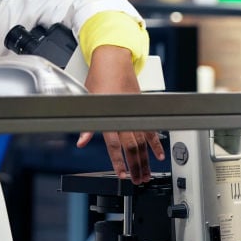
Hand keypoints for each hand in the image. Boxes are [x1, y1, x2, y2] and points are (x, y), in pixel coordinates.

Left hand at [79, 45, 165, 183]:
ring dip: (146, 159)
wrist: (114, 60)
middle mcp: (125, 115)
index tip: (122, 175)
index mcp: (110, 115)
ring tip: (147, 174)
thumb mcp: (88, 101)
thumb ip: (88, 125)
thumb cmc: (99, 77)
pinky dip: (156, 143)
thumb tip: (81, 140)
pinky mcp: (142, 109)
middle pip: (132, 147)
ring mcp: (136, 112)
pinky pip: (151, 129)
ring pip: (143, 142)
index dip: (119, 162)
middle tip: (137, 180)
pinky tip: (159, 154)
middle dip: (136, 166)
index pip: (115, 145)